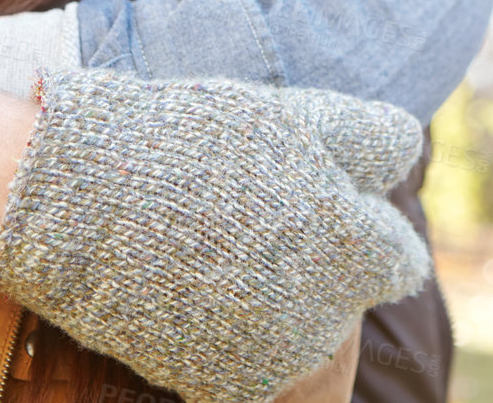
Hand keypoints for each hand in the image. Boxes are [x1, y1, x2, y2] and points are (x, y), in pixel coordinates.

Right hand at [0, 70, 428, 402]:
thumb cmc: (195, 141)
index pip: (398, 259)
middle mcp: (329, 315)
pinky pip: (256, 373)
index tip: (323, 214)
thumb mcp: (296, 117)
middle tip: (260, 231)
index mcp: (357, 247)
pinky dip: (238, 345)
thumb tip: (408, 150)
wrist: (84, 196)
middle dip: (324, 273)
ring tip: (223, 258)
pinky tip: (201, 296)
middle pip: (351, 303)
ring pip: (307, 342)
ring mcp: (274, 356)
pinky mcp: (224, 385)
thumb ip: (369, 137)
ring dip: (283, 310)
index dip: (362, 233)